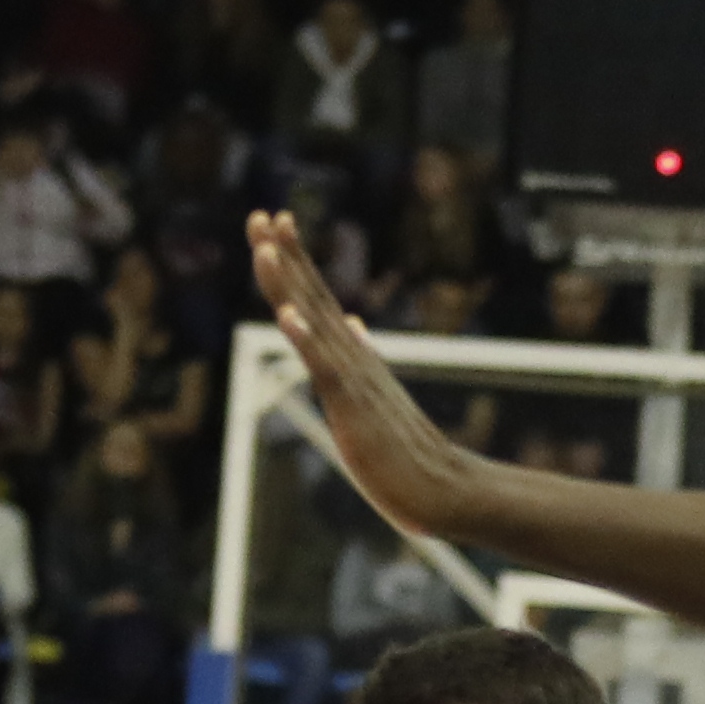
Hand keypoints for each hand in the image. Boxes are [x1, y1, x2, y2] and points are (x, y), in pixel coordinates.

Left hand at [243, 214, 486, 549]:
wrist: (444, 489)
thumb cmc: (407, 452)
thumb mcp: (374, 396)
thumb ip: (359, 358)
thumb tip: (351, 324)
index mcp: (352, 357)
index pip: (317, 298)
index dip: (293, 260)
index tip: (275, 221)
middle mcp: (352, 357)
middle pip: (311, 296)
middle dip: (283, 255)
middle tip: (260, 214)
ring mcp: (354, 379)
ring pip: (314, 321)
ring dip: (288, 283)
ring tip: (265, 247)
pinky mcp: (355, 406)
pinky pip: (326, 368)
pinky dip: (306, 340)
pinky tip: (287, 316)